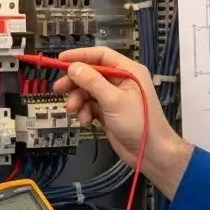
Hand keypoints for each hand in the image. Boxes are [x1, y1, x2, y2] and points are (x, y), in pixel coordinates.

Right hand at [54, 47, 191, 196]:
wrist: (151, 153)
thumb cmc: (138, 123)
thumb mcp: (113, 100)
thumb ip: (92, 82)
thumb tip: (73, 66)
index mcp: (128, 71)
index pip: (101, 56)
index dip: (80, 56)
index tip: (61, 59)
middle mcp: (120, 80)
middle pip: (91, 73)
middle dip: (75, 82)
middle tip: (58, 89)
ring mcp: (114, 96)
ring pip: (88, 91)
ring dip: (78, 100)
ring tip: (73, 111)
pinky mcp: (108, 111)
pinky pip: (90, 105)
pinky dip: (85, 112)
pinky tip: (85, 121)